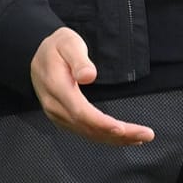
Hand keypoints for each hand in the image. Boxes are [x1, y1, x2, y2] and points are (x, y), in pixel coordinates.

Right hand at [29, 28, 154, 145]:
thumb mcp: (67, 43)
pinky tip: (122, 137)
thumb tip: (89, 76)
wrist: (36, 55)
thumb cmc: (56, 47)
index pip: (80, 111)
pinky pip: (85, 132)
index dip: (102, 123)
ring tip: (140, 137)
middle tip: (146, 134)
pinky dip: (105, 137)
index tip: (122, 128)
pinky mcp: (64, 119)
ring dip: (115, 139)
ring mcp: (58, 115)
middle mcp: (55, 106)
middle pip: (88, 127)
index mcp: (56, 87)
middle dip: (118, 134)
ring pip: (88, 133)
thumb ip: (78, 59)